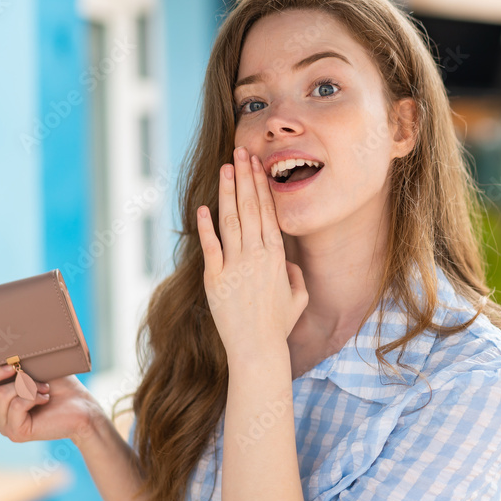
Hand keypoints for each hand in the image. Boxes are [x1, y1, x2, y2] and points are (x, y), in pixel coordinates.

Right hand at [0, 365, 101, 445]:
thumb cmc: (60, 384)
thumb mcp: (32, 366)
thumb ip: (10, 361)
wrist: (82, 406)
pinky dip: (33, 396)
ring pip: (0, 395)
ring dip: (26, 385)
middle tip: (15, 367)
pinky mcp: (17, 432)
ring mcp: (4, 424)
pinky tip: (45, 398)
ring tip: (44, 387)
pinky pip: (15, 406)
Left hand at [197, 146, 308, 356]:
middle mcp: (257, 255)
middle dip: (245, 177)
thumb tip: (287, 263)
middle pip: (250, 208)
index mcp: (277, 256)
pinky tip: (203, 207)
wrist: (257, 348)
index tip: (256, 166)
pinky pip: (210, 246)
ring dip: (227, 192)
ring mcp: (235, 265)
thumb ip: (294, 275)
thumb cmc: (278, 326)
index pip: (268, 212)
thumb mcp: (298, 298)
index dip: (260, 186)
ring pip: (230, 220)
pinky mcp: (215, 278)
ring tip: (225, 168)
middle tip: (241, 152)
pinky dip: (205, 226)